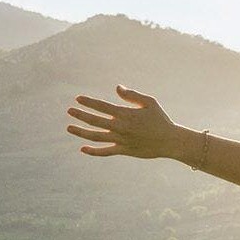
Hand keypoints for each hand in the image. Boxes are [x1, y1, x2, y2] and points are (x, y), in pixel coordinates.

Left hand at [66, 85, 181, 158]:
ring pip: (96, 136)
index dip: (89, 102)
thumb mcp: (150, 102)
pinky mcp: (124, 150)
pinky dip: (93, 151)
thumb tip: (117, 88)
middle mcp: (121, 127)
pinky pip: (106, 151)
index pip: (102, 106)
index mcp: (125, 114)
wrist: (170, 141)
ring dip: (81, 132)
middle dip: (81, 115)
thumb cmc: (161, 120)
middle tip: (69, 110)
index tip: (78, 99)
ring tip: (69, 128)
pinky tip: (83, 148)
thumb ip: (132, 95)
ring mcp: (121, 140)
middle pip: (95, 120)